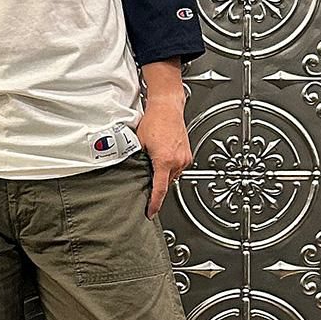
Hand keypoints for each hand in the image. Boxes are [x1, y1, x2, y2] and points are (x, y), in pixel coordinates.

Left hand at [135, 97, 192, 218]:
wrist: (167, 107)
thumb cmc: (154, 121)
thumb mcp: (139, 143)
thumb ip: (138, 161)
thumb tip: (133, 172)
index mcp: (164, 161)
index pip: (160, 190)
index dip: (154, 204)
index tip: (150, 212)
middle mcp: (177, 161)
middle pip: (166, 183)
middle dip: (156, 185)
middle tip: (145, 181)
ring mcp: (184, 158)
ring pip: (172, 175)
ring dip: (163, 174)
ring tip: (154, 161)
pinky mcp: (187, 153)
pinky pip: (177, 167)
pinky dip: (169, 167)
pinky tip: (162, 156)